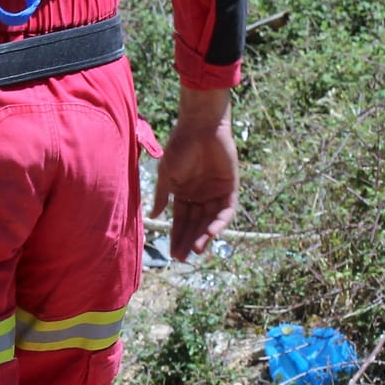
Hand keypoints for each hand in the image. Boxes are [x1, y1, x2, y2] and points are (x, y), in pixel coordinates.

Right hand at [149, 86, 238, 261]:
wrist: (200, 127)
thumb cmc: (179, 146)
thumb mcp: (166, 175)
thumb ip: (162, 196)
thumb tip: (153, 216)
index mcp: (184, 193)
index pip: (181, 220)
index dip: (177, 236)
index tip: (172, 253)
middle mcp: (200, 195)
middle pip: (195, 224)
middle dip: (189, 240)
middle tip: (183, 258)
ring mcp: (215, 192)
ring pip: (210, 220)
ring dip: (204, 235)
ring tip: (196, 250)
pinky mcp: (230, 187)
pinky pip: (226, 209)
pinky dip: (219, 221)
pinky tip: (210, 232)